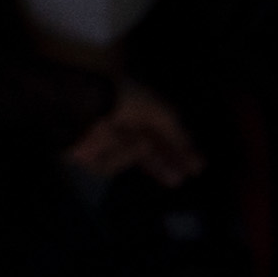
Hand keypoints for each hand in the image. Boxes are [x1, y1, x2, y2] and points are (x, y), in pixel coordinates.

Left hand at [64, 77, 203, 185]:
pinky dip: (115, 156)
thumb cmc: (123, 98)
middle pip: (148, 148)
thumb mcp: (157, 110)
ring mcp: (104, 141)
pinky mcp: (86, 157)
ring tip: (139, 145)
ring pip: (130, 158)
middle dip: (165, 161)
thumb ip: (174, 129)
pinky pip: (108, 165)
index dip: (179, 145)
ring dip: (136, 153)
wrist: (81, 103)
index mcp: (138, 106)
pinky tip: (113, 143)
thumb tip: (189, 147)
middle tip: (184, 177)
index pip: (162, 129)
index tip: (196, 163)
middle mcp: (122, 123)